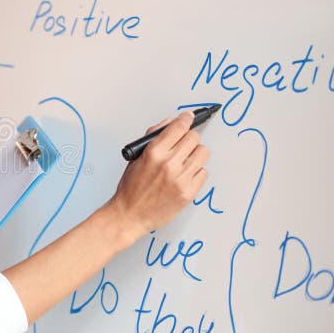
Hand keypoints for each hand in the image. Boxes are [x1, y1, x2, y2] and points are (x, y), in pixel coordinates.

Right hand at [107, 111, 209, 247]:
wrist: (129, 215)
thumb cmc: (131, 188)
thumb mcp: (136, 157)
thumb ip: (153, 137)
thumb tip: (171, 123)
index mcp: (153, 152)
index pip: (178, 127)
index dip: (185, 119)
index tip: (188, 117)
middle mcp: (168, 164)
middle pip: (194, 137)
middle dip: (188, 139)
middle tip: (182, 145)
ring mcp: (180, 179)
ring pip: (203, 153)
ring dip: (195, 155)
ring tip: (184, 162)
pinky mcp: (189, 192)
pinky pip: (204, 172)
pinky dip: (196, 172)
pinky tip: (184, 176)